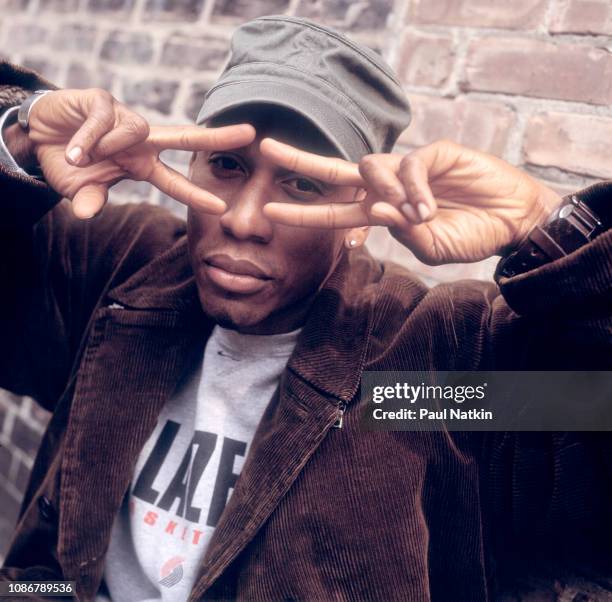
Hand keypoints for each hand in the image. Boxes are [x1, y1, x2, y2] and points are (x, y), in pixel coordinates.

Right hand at [19, 88, 255, 217]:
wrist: (38, 135)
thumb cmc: (67, 164)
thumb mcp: (79, 188)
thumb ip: (90, 199)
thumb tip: (87, 214)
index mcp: (143, 165)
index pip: (175, 181)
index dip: (197, 194)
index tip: (222, 208)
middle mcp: (142, 141)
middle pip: (186, 138)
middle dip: (217, 136)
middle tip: (250, 134)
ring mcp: (126, 119)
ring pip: (137, 131)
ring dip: (105, 148)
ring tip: (76, 157)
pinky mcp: (104, 101)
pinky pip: (105, 120)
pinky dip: (87, 138)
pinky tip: (71, 146)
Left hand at [259, 138, 561, 263]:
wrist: (510, 220)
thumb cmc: (470, 237)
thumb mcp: (431, 248)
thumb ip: (403, 233)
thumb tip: (378, 209)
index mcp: (380, 213)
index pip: (334, 209)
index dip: (303, 209)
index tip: (270, 210)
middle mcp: (387, 187)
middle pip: (335, 170)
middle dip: (300, 160)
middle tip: (265, 149)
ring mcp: (408, 168)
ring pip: (372, 167)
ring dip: (388, 193)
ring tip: (421, 215)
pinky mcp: (433, 152)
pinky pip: (410, 166)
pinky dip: (415, 188)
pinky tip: (430, 205)